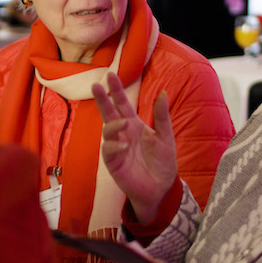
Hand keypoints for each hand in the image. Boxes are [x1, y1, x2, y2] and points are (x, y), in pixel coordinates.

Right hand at [91, 71, 178, 222]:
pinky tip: (124, 145)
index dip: (116, 90)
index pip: (122, 104)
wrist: (161, 188)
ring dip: (113, 125)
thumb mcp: (165, 137)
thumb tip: (163, 92)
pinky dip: (114, 146)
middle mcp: (122, 134)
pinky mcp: (113, 163)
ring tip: (124, 124)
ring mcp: (116, 148)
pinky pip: (109, 151)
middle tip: (96, 86)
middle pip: (109, 113)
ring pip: (107, 131)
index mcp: (134, 125)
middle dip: (102, 100)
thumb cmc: (162, 163)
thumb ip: (161, 116)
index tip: (111, 75)